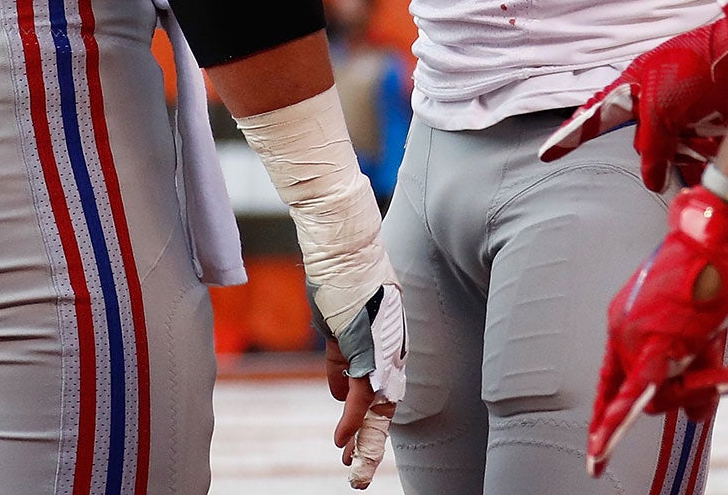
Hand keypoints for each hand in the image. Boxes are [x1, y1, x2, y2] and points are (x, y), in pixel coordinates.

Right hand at [322, 280, 404, 487]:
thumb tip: (339, 395)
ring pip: (378, 409)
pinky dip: (353, 421)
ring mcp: (384, 354)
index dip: (368, 423)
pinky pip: (363, 395)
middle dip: (370, 444)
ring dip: (364, 443)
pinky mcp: (371, 351)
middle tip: (358, 475)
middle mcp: (390, 354)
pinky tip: (341, 442)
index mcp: (384, 349)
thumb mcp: (337, 332)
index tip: (353, 447)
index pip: (379, 393)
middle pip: (383, 407)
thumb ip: (341, 363)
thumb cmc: (340, 286)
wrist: (343, 254)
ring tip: (354, 471)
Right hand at [541, 18, 727, 191]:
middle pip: (641, 143)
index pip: (593, 116)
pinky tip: (708, 167)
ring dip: (682, 161)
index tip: (547, 153)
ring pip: (670, 151)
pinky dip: (700, 163)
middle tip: (665, 159)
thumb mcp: (658, 107)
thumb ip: (650, 145)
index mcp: (630, 88)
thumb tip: (650, 180)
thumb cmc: (690, 65)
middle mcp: (652, 103)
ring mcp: (679, 114)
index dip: (570, 136)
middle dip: (653, 155)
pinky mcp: (705, 124)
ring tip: (695, 154)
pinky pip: (695, 153)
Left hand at [588, 186, 727, 475]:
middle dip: (680, 398)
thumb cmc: (714, 278)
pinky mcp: (658, 338)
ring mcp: (635, 334)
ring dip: (692, 393)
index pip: (613, 383)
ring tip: (719, 358)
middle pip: (644, 396)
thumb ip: (697, 377)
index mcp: (626, 324)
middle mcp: (622, 330)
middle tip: (715, 374)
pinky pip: (643, 389)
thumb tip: (697, 420)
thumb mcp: (704, 335)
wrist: (718, 234)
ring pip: (657, 399)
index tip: (594, 458)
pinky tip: (604, 445)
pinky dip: (623, 418)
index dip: (606, 420)